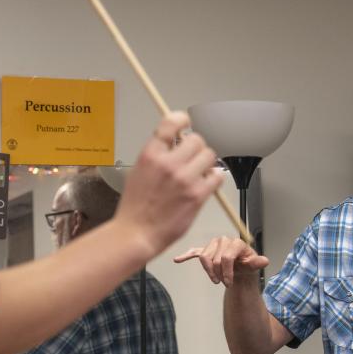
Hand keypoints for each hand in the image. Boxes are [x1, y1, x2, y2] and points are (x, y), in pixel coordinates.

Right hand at [114, 112, 222, 255]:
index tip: (186, 122)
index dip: (182, 119)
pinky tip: (206, 184)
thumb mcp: (138, 172)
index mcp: (150, 155)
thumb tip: (174, 144)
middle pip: (196, 139)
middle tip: (192, 158)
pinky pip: (217, 176)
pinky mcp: (197, 195)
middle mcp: (168, 163)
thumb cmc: (135, 207)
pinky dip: (214, 178)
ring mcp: (185, 179)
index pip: (171, 123)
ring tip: (198, 172)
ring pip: (209, 155)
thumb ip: (156, 156)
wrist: (136, 233)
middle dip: (196, 147)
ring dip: (206, 162)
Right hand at [173, 236, 269, 286]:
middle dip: (219, 274)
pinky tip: (178, 260)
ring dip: (209, 271)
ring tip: (216, 279)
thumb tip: (265, 261)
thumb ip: (257, 263)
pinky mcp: (206, 250)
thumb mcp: (254, 266)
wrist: (240, 267)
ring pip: (204, 258)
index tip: (229, 283)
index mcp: (236, 243)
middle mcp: (224, 241)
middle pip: (214, 259)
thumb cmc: (247, 265)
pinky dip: (186, 255)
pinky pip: (194, 251)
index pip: (226, 257)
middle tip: (225, 283)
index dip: (227, 272)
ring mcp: (213, 245)